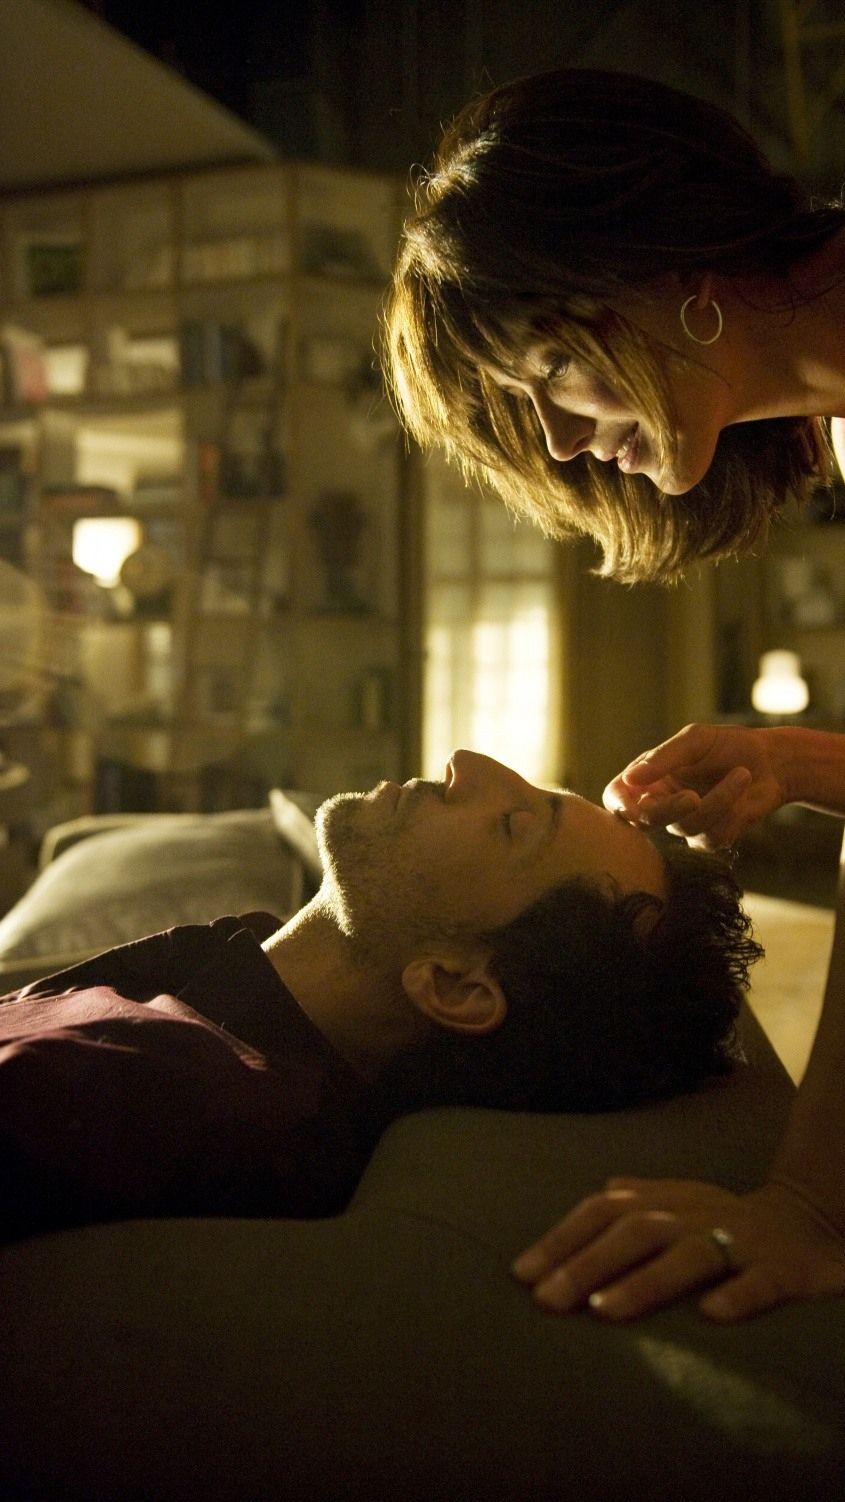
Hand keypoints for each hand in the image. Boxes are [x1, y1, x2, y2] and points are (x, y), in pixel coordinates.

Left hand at [511, 1177, 844, 1321]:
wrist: (814, 1221)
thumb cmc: (728, 1222)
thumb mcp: (680, 1204)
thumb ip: (635, 1201)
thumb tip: (590, 1199)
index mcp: (670, 1198)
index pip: (605, 1208)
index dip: (563, 1238)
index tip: (522, 1275)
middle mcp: (700, 1213)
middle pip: (638, 1229)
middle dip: (588, 1263)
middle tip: (548, 1301)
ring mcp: (745, 1239)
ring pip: (692, 1254)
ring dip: (646, 1281)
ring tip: (605, 1311)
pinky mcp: (787, 1269)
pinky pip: (762, 1281)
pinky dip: (738, 1295)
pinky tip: (710, 1317)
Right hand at [602, 723, 789, 849]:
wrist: (773, 762)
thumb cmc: (729, 745)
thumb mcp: (695, 741)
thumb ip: (663, 758)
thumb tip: (630, 779)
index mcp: (649, 778)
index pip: (617, 797)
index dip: (619, 805)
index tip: (633, 807)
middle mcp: (662, 802)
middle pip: (647, 820)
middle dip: (670, 810)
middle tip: (693, 797)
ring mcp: (686, 823)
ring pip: (686, 828)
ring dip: (718, 802)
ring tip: (742, 774)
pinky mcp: (711, 838)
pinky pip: (712, 837)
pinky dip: (732, 812)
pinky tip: (744, 791)